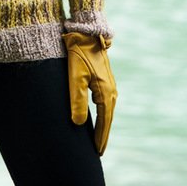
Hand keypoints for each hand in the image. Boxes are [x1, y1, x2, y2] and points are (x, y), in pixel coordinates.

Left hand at [62, 32, 116, 155]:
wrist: (86, 33)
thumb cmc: (79, 54)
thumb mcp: (75, 76)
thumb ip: (77, 99)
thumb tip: (78, 123)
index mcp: (105, 92)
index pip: (104, 121)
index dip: (100, 137)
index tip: (97, 152)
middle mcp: (111, 90)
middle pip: (108, 118)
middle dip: (104, 135)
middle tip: (99, 152)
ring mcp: (109, 84)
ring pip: (108, 111)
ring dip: (104, 125)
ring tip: (99, 139)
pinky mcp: (105, 79)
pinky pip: (106, 103)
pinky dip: (104, 115)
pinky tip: (99, 118)